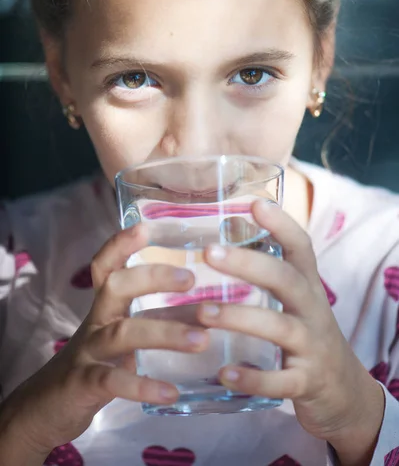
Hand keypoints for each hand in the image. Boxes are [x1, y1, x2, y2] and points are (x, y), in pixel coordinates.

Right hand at [0, 225, 206, 459]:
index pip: (107, 266)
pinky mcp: (85, 384)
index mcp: (105, 305)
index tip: (146, 227)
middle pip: (116, 287)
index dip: (121, 245)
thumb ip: (157, 320)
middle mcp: (96, 321)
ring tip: (202, 340)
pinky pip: (113, 380)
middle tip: (190, 279)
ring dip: (165, 333)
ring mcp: (89, 351)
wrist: (48, 407)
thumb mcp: (123, 336)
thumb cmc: (97, 363)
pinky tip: (171, 393)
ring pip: (123, 333)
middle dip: (152, 277)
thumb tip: (210, 309)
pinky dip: (143, 386)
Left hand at [198, 200, 384, 465]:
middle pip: (286, 280)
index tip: (255, 204)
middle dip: (249, 264)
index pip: (301, 248)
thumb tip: (225, 231)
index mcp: (307, 286)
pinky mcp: (306, 382)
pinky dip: (253, 378)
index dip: (281, 225)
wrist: (343, 391)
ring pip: (279, 328)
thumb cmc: (306, 333)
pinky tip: (225, 373)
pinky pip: (280, 381)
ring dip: (240, 318)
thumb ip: (269, 272)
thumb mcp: (295, 300)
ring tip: (203, 312)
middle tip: (209, 252)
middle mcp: (312, 310)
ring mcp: (311, 347)